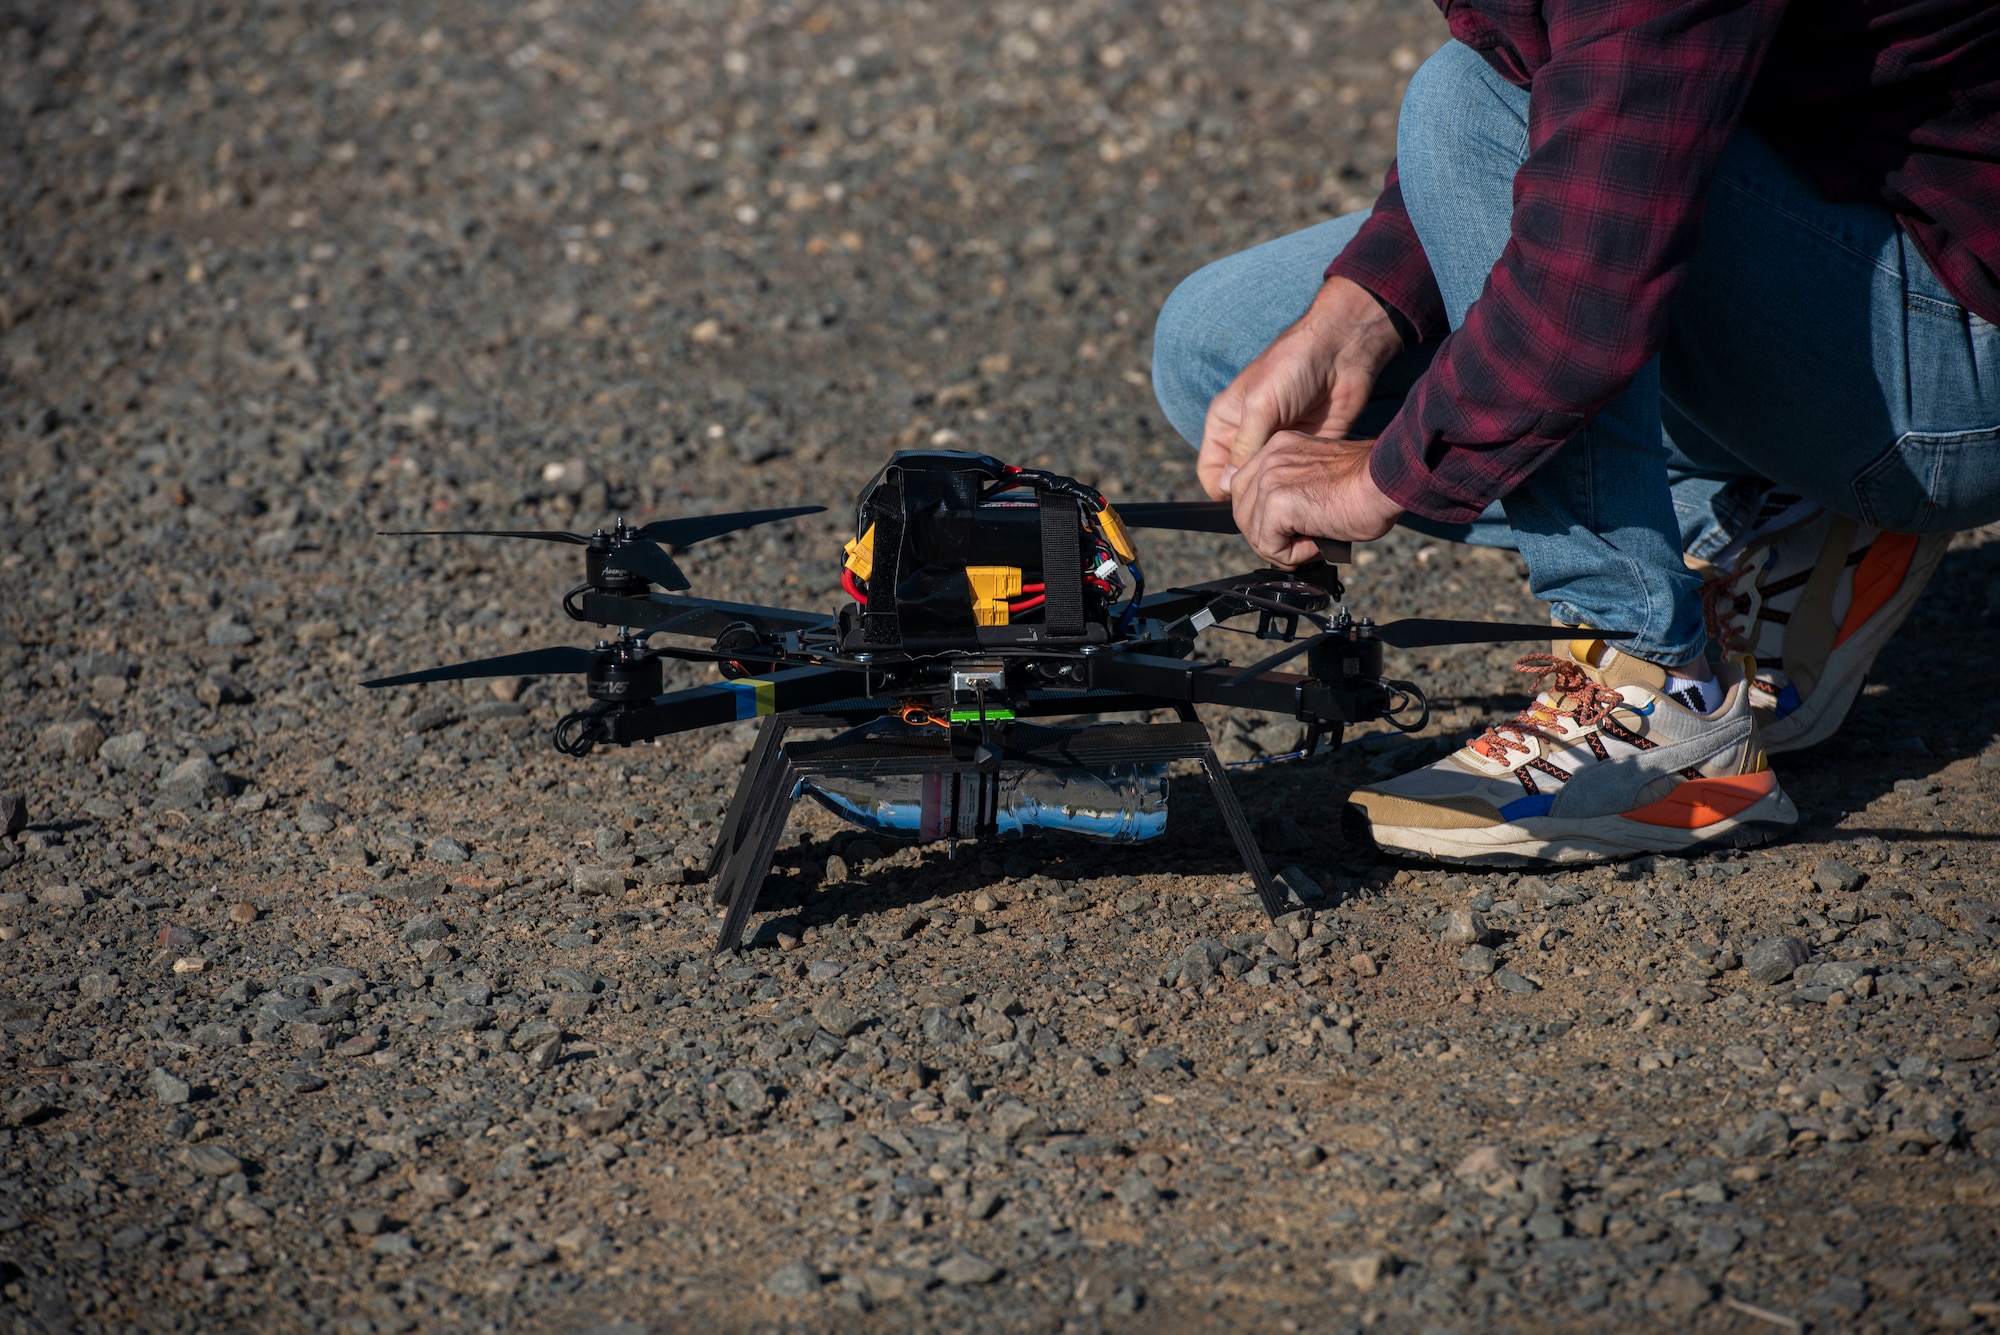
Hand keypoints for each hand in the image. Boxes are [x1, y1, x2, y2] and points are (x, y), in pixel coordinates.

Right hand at [1198, 275, 1404, 500]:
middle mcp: (1248, 439)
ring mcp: (1276, 447)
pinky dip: (1298, 488)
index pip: (1211, 472)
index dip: (1221, 490)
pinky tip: (1307, 487)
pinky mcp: (1303, 451)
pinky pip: (1294, 480)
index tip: (1243, 500)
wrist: (1341, 352)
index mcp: (1226, 424)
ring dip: (1276, 494)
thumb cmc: (1292, 367)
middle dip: (1251, 497)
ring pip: (1267, 486)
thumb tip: (1228, 487)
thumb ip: (1243, 448)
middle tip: (1269, 501)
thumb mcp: (1260, 406)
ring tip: (1289, 493)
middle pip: (1239, 484)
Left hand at [1230, 432, 1403, 566]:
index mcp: (1279, 448)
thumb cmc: (1368, 486)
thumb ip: (1293, 493)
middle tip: (1300, 543)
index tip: (1292, 529)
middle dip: (1266, 536)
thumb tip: (1276, 527)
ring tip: (1314, 542)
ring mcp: (1270, 478)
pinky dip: (1293, 555)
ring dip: (1281, 547)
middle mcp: (1270, 457)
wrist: (1388, 482)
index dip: (1264, 518)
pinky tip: (1317, 543)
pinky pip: (1269, 544)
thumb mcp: (1319, 480)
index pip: (1246, 490)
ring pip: (1253, 531)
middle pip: (1242, 511)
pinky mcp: (1278, 502)